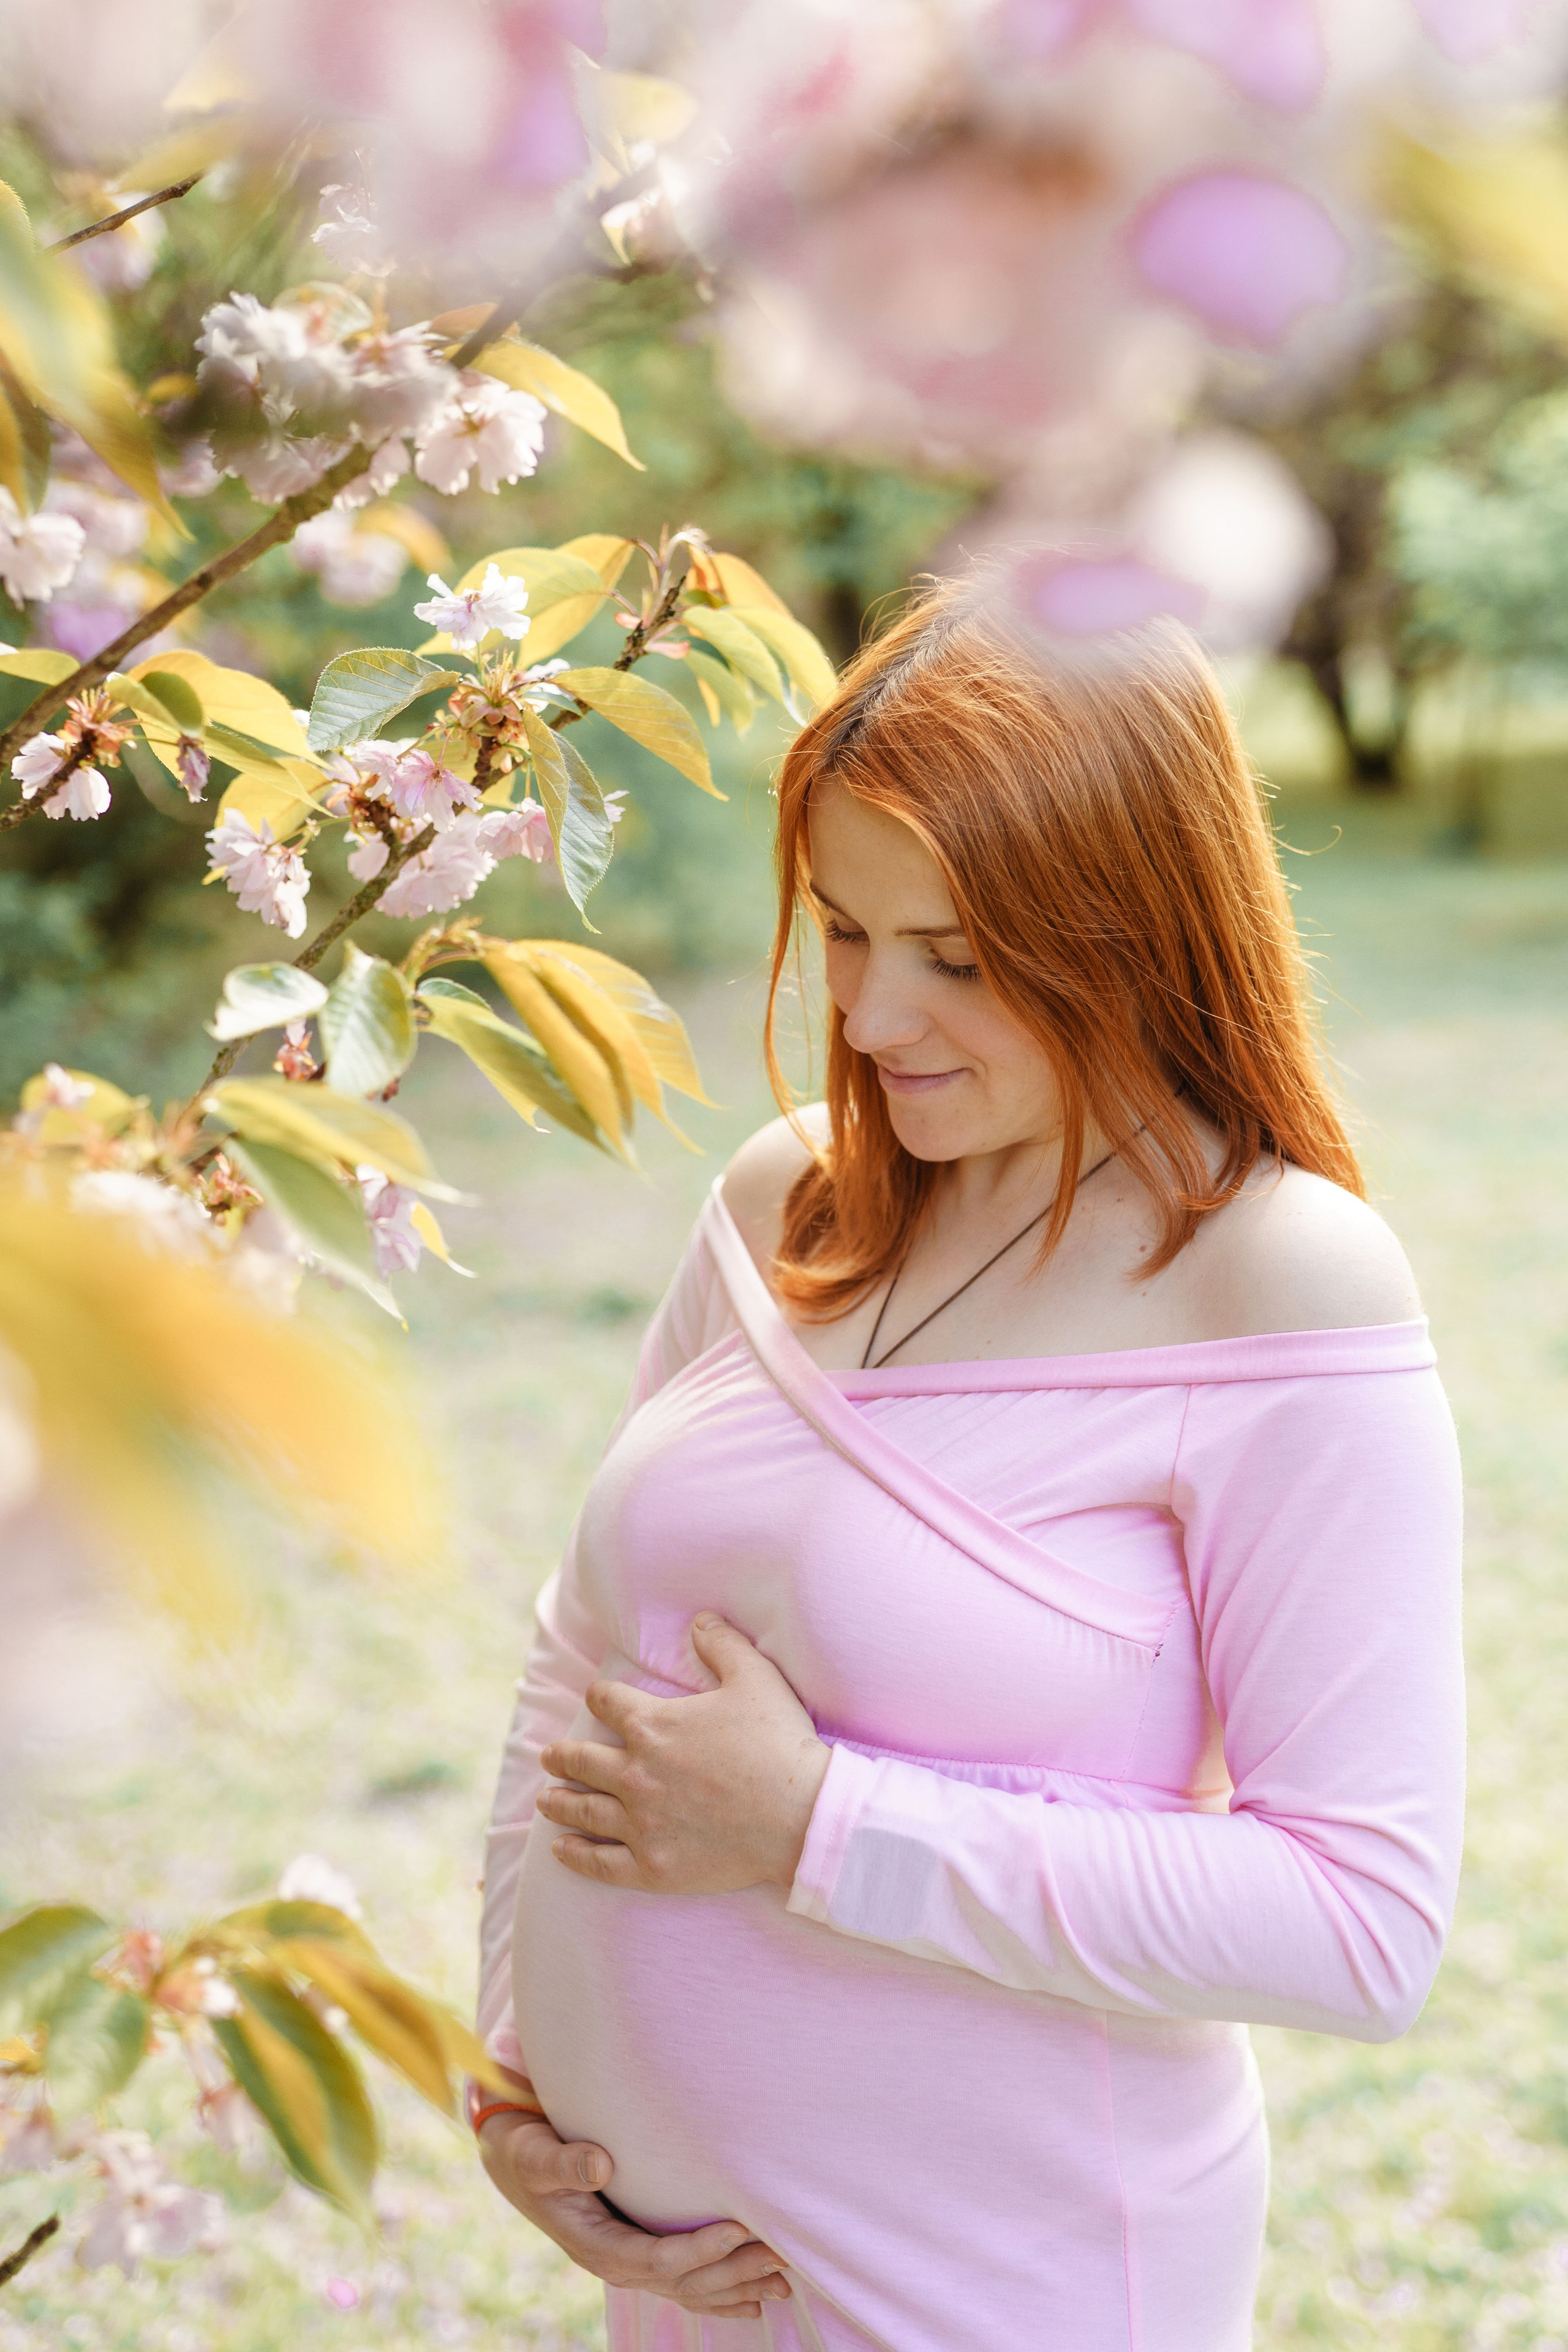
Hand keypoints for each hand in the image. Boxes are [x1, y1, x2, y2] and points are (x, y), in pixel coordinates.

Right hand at [478, 2107, 789, 2318]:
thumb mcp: (535, 2155)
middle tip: (780, 2256)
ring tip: (783, 2279)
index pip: (657, 2259)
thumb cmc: (527, 2153)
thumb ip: (564, 2162)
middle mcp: (616, 2263)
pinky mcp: (639, 2253)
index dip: (700, 2249)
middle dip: (733, 2273)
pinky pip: (685, 2285)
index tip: (740, 2228)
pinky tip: (755, 2301)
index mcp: (594, 2246)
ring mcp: (629, 2263)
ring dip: (737, 2286)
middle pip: (684, 2283)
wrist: (515, 2165)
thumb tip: (600, 2164)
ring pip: (691, 2290)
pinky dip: (721, 2295)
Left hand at [538, 1615, 829, 1895]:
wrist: (801, 1817)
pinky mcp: (652, 1866)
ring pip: (583, 1809)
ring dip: (558, 1801)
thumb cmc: (779, 1744)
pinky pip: (600, 1862)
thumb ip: (723, 1644)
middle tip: (550, 1757)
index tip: (596, 1700)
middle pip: (582, 1760)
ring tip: (545, 1798)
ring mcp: (641, 1824)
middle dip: (562, 1756)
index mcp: (653, 1726)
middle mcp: (636, 1774)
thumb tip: (699, 1620)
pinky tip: (560, 1849)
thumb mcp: (756, 1678)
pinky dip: (575, 1854)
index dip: (600, 1697)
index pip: (606, 1702)